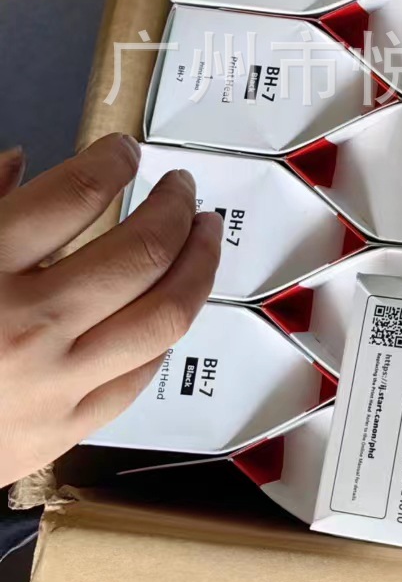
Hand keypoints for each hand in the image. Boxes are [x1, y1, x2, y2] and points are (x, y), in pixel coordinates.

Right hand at [0, 134, 220, 486]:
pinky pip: (142, 373)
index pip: (76, 194)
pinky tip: (169, 302)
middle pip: (141, 251)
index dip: (113, 160)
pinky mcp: (65, 431)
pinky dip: (166, 330)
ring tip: (202, 234)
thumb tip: (19, 162)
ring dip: (198, 264)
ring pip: (165, 314)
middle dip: (175, 205)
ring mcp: (53, 384)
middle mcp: (27, 326)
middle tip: (181, 186)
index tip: (123, 150)